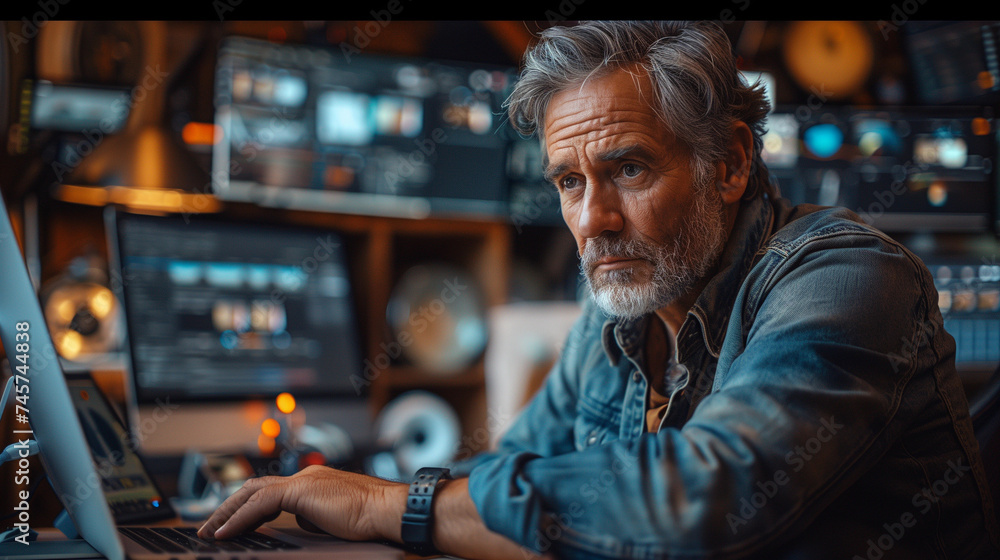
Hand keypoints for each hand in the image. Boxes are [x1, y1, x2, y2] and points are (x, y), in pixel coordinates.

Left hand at [196, 465, 405, 541]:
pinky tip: (224, 532)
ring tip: (208, 532)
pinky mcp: (301, 492)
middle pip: (255, 487)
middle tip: (208, 526)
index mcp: (315, 483)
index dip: (247, 506)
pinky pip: (259, 504)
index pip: (272, 491)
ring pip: (252, 493)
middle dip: (229, 507)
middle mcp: (306, 477)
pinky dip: (238, 519)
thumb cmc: (374, 519)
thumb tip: (304, 524)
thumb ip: (317, 517)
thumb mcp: (337, 519)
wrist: (389, 511)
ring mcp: (304, 481)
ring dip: (226, 513)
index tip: (231, 523)